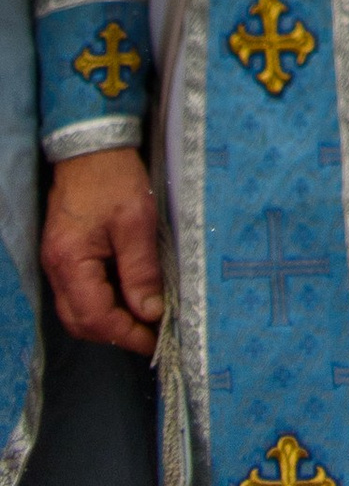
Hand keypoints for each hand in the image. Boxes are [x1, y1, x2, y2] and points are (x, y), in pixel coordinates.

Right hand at [43, 146, 163, 352]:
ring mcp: (57, 263)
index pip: (95, 317)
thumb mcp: (136, 222)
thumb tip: (151, 312)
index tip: (155, 340)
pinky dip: (102, 302)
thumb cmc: (114, 178)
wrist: (91, 146)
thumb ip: (141, 271)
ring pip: (77, 310)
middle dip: (115, 333)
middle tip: (151, 334)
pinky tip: (127, 296)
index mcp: (70, 262)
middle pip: (80, 322)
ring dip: (108, 320)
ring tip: (143, 319)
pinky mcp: (64, 255)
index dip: (126, 334)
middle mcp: (56, 269)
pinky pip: (78, 293)